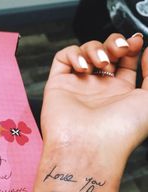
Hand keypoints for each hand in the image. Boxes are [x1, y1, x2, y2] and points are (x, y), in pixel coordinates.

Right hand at [42, 33, 147, 162]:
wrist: (91, 147)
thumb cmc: (121, 131)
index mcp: (120, 94)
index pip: (124, 61)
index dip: (129, 47)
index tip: (135, 42)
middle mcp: (98, 90)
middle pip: (105, 53)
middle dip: (113, 44)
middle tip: (118, 49)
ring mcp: (78, 87)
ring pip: (84, 53)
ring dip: (95, 49)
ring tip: (101, 63)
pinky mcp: (59, 85)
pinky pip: (62, 59)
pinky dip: (73, 54)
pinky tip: (82, 66)